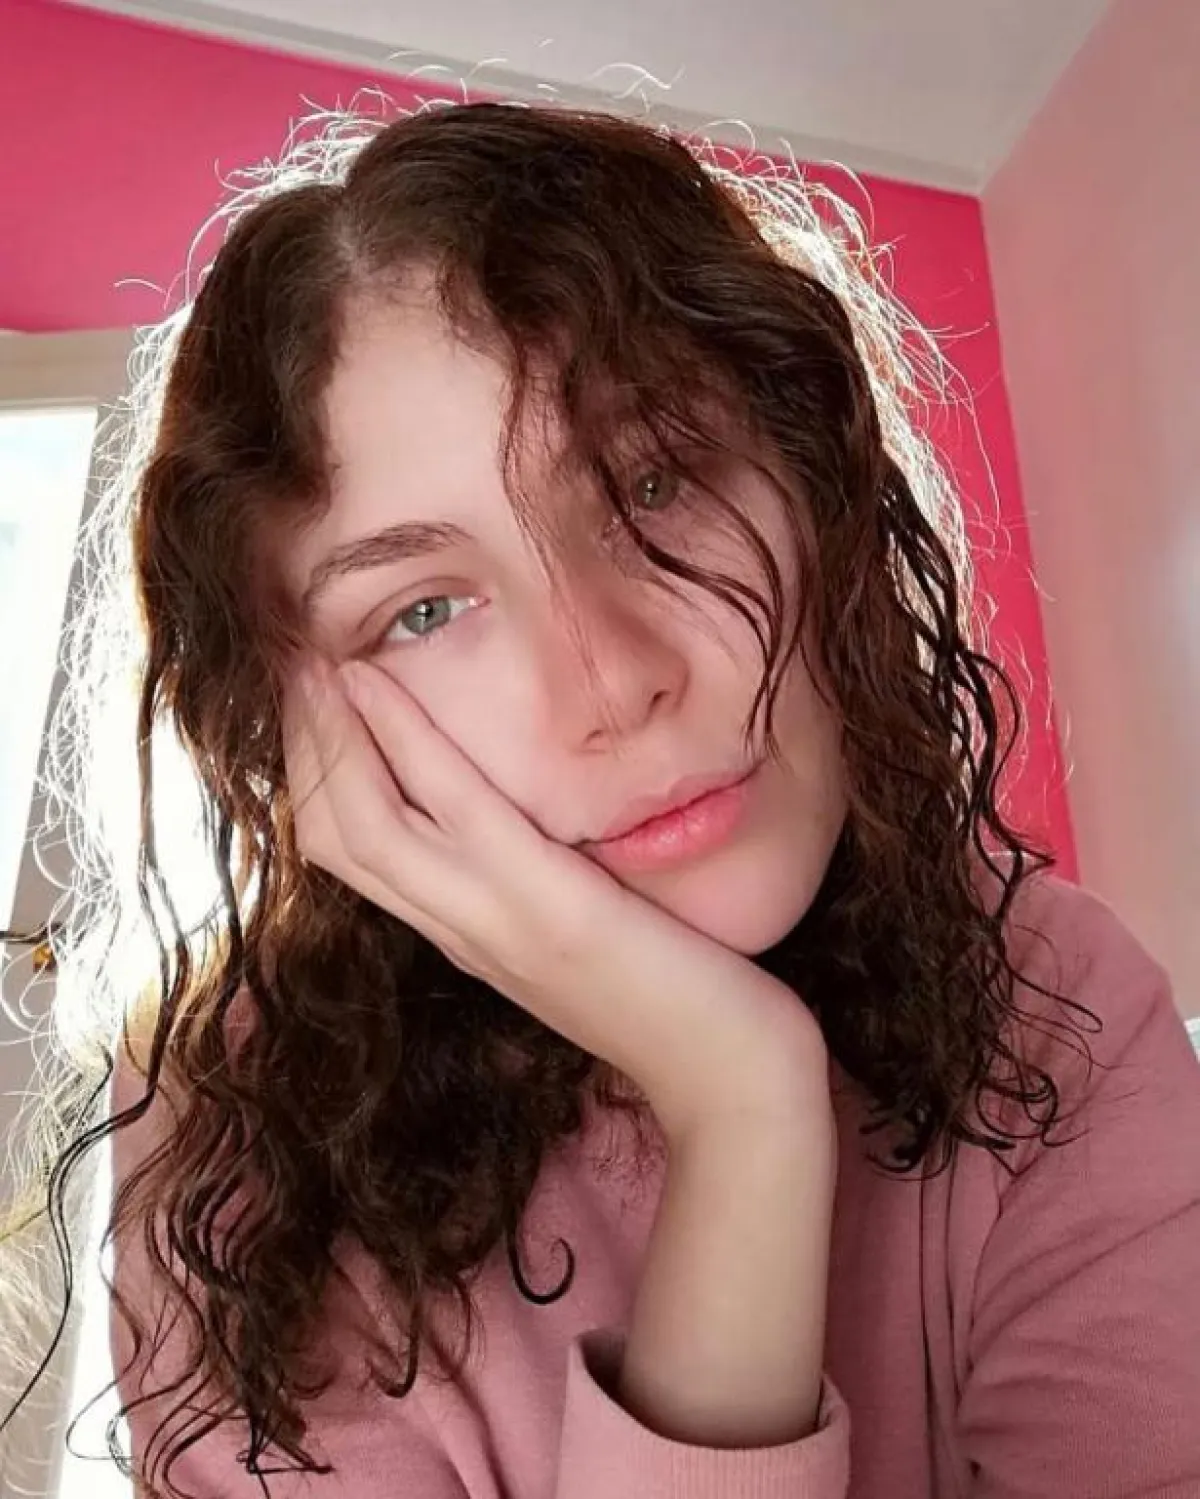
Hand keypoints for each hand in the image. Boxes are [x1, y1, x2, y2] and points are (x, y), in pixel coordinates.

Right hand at [282, 654, 828, 1141]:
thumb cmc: (671, 1001)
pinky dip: (401, 739)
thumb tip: (517, 824)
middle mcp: (458, 930)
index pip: (350, 856)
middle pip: (333, 835)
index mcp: (463, 935)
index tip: (304, 707)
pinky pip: (454, 808)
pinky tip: (373, 683)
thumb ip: (532, 891)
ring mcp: (495, 920)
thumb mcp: (578, 938)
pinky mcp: (546, 905)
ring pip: (363, 824)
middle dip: (300, 748)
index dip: (313, 778)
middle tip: (285, 666)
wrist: (730, 1079)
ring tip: (307, 661)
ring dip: (324, 736)